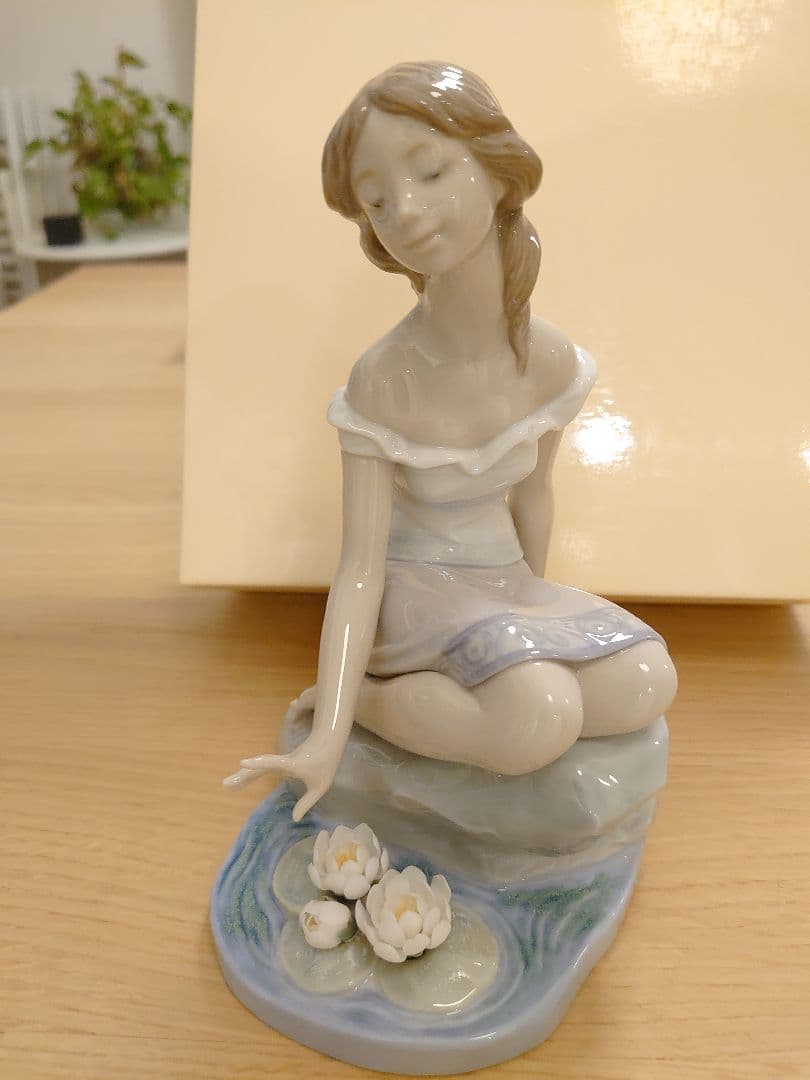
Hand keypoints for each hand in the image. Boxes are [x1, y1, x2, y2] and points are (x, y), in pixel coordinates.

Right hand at [222, 738, 337, 821]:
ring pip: (259, 767)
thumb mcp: (320, 786)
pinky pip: (263, 767)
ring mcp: (281, 760)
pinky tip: (242, 779)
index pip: (274, 763)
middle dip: (243, 775)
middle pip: (260, 767)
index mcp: (294, 764)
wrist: (328, 740)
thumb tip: (294, 819)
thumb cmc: (326, 763)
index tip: (242, 762)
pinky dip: (252, 772)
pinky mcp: (280, 760)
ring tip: (228, 785)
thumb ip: (307, 802)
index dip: (259, 763)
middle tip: (225, 785)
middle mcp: (284, 761)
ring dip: (244, 775)